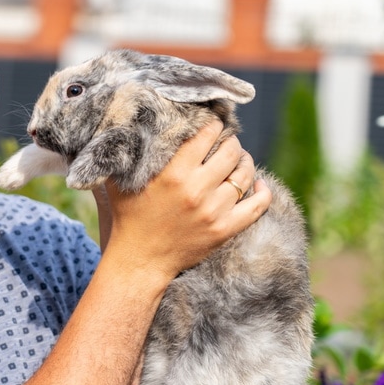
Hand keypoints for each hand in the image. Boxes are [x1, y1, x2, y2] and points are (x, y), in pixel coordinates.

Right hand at [100, 120, 270, 281]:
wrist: (139, 259)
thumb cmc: (128, 216)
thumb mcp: (120, 181)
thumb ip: (128, 153)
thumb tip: (134, 125)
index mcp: (173, 174)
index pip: (206, 135)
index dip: (213, 125)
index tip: (212, 124)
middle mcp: (196, 190)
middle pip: (231, 151)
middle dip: (231, 142)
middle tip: (226, 142)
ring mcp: (213, 211)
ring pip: (244, 175)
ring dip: (245, 162)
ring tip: (239, 160)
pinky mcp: (224, 230)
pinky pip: (257, 206)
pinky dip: (262, 192)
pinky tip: (259, 184)